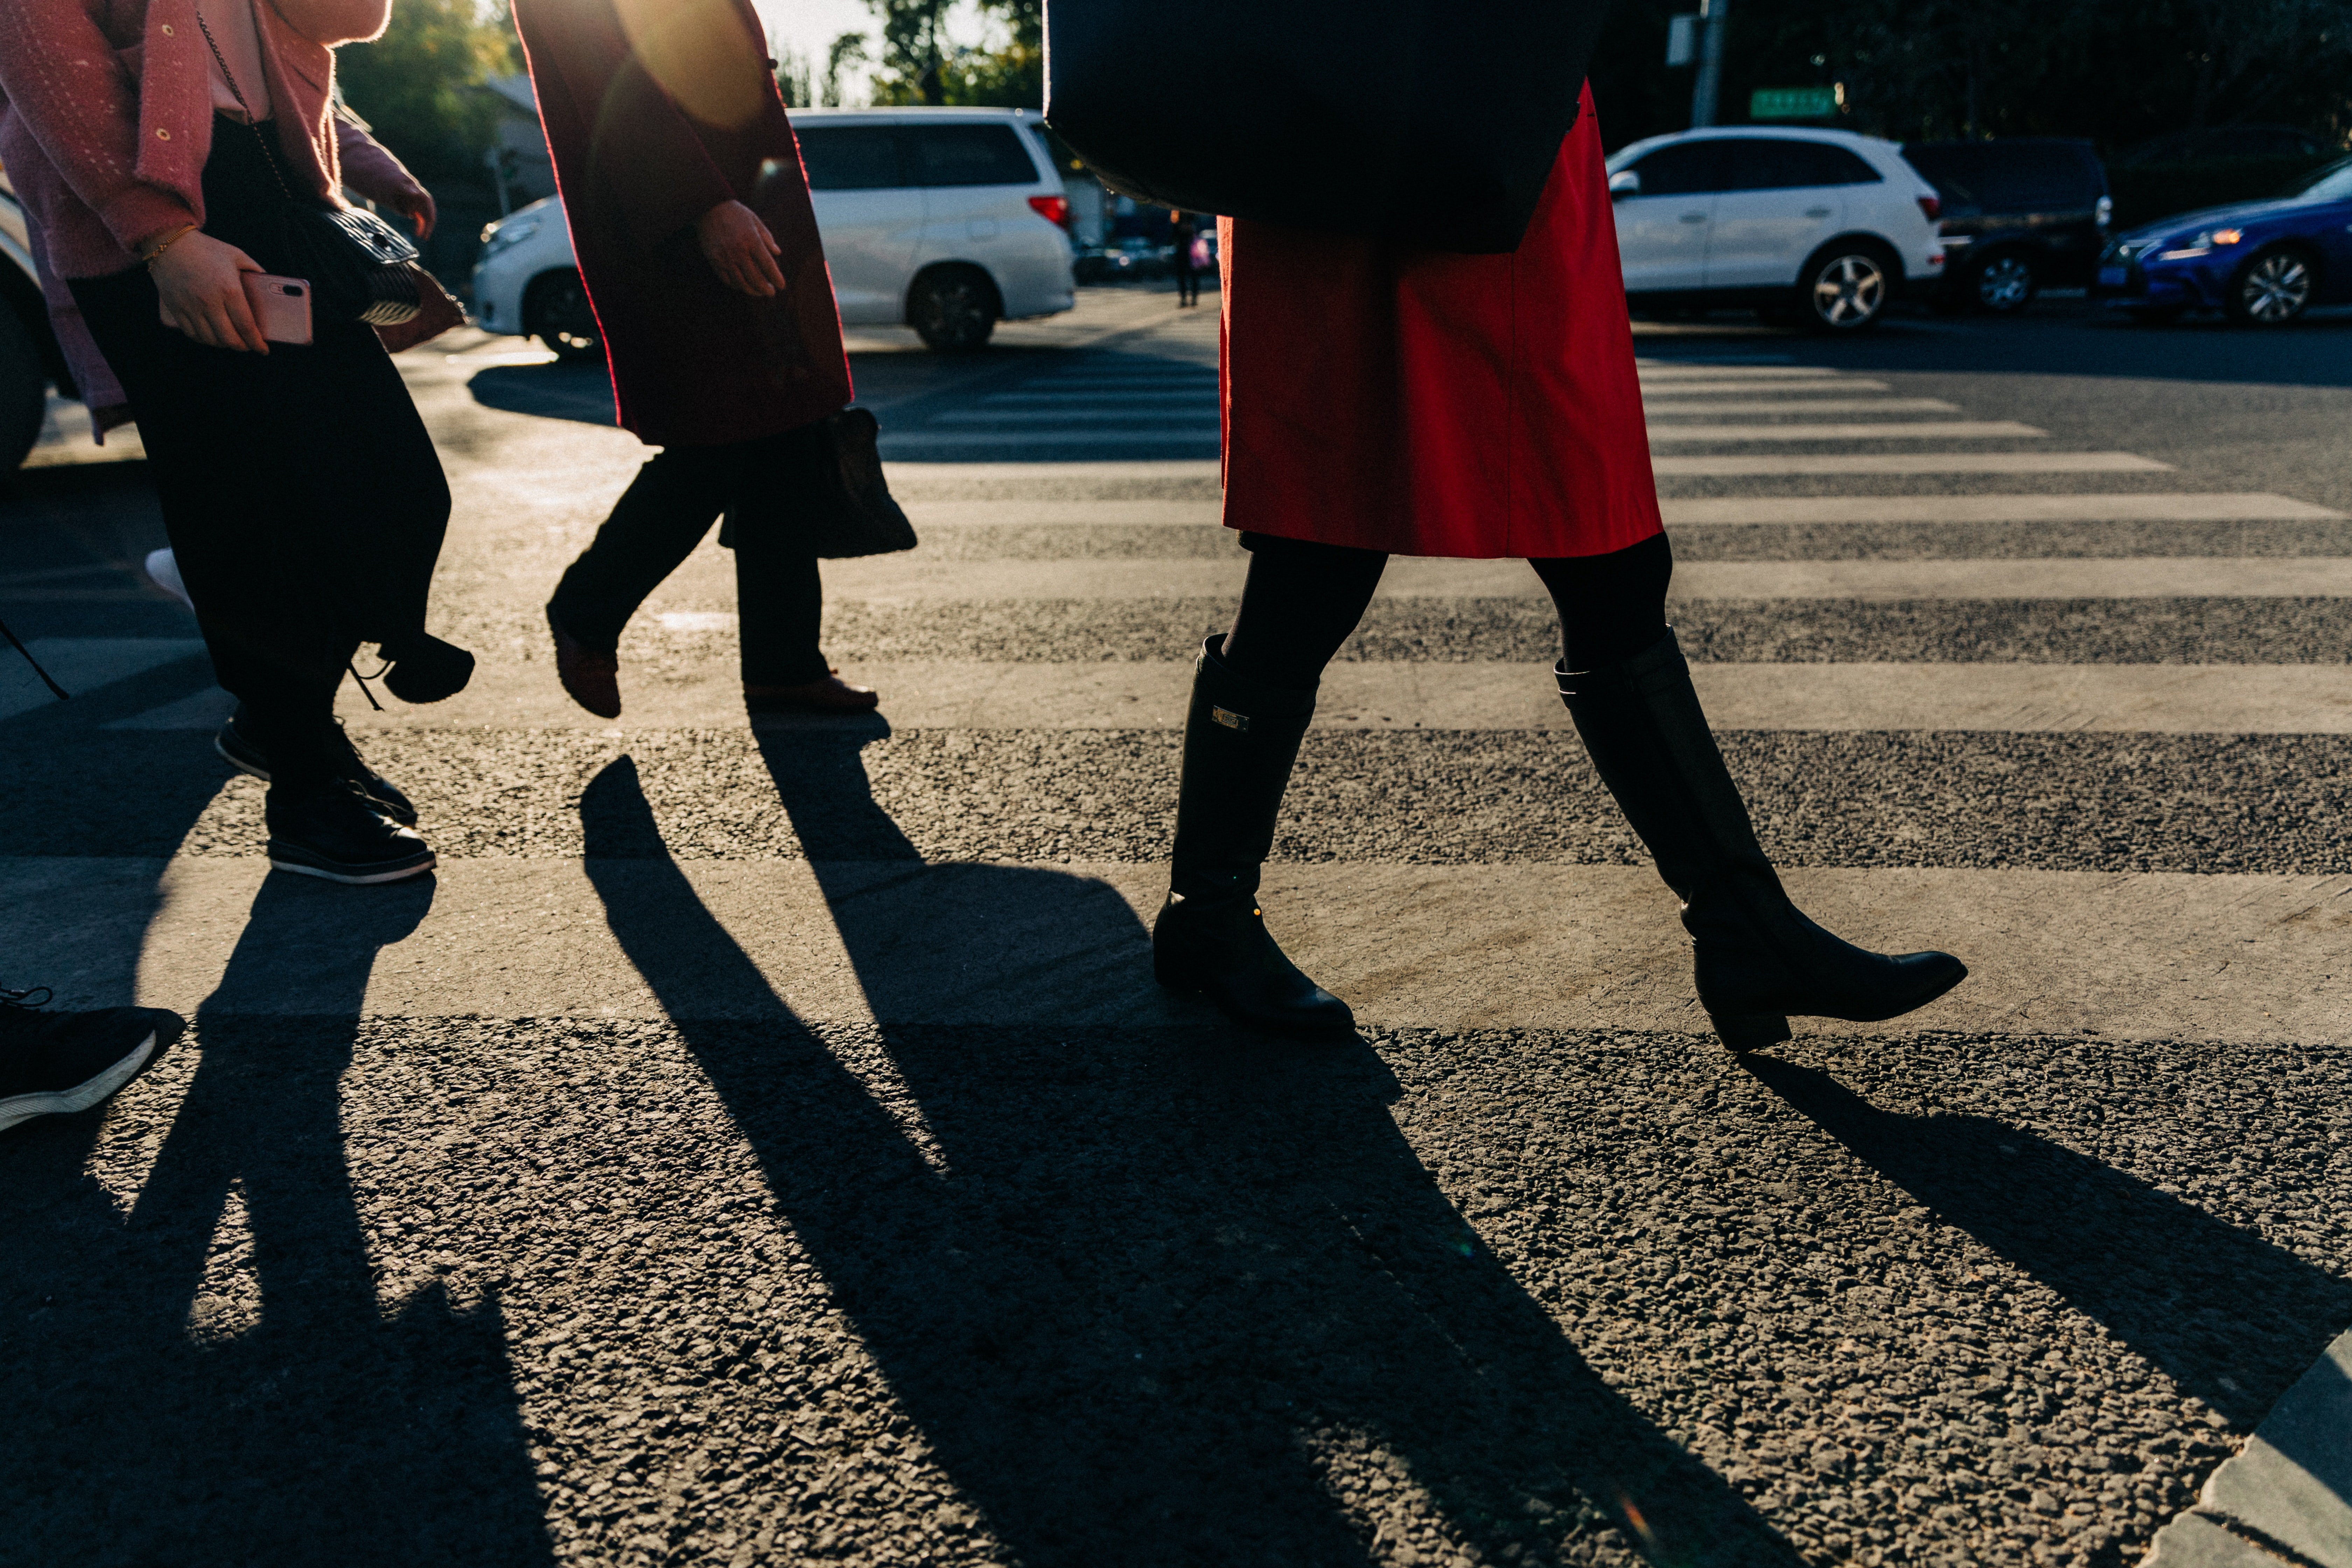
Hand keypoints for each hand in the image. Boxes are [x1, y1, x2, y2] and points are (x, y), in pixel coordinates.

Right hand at [150, 231, 268, 352]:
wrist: (169, 242)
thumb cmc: (206, 248)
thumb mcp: (237, 255)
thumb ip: (255, 271)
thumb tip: (268, 286)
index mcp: (229, 290)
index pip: (246, 326)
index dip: (256, 343)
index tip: (263, 349)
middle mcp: (210, 302)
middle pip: (229, 338)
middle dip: (242, 347)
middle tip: (247, 345)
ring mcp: (191, 307)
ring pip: (210, 340)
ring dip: (223, 344)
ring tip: (231, 340)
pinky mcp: (176, 309)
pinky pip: (192, 334)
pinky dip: (204, 340)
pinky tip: (211, 336)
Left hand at [384, 184, 436, 240]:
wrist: (391, 185)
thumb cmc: (395, 184)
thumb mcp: (399, 186)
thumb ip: (407, 189)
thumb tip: (415, 192)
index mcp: (420, 193)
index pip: (428, 203)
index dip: (431, 212)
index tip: (431, 221)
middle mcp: (422, 201)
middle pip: (428, 213)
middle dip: (428, 224)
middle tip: (425, 234)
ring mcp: (419, 207)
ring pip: (425, 218)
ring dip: (424, 228)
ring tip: (422, 236)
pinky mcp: (415, 212)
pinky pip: (419, 220)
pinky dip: (419, 227)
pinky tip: (418, 234)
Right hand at [696, 200, 785, 296]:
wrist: (708, 207)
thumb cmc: (735, 213)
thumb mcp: (755, 220)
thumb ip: (767, 238)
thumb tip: (778, 253)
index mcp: (752, 241)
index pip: (768, 266)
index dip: (776, 278)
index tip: (781, 286)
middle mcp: (739, 252)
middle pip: (755, 279)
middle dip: (765, 289)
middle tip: (771, 293)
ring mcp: (725, 258)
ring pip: (741, 283)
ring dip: (752, 291)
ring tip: (759, 292)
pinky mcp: (714, 261)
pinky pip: (727, 280)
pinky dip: (736, 285)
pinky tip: (742, 285)